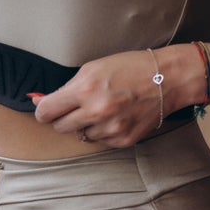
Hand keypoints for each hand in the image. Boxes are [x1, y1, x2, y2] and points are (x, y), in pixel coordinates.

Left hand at [28, 50, 165, 147]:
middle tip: (74, 108)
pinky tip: (114, 117)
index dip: (43, 111)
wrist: (166, 79)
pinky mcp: (123, 140)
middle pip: (60, 127)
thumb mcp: (93, 68)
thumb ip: (69, 87)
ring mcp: (110, 128)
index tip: (46, 109)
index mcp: (85, 88)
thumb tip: (43, 101)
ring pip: (81, 136)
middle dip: (62, 118)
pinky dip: (102, 131)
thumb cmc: (129, 67)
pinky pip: (101, 141)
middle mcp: (96, 111)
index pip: (47, 111)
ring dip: (85, 125)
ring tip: (101, 109)